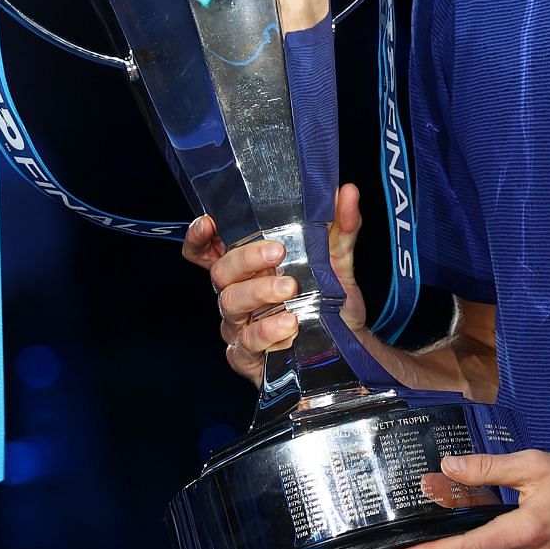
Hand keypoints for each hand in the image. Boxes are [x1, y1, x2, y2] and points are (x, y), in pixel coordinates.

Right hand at [180, 185, 369, 385]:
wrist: (349, 342)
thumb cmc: (330, 299)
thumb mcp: (338, 258)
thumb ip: (340, 226)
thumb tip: (347, 192)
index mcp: (250, 268)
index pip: (209, 251)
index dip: (200, 238)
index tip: (209, 222)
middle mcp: (239, 293)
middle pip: (221, 273)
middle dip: (246, 258)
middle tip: (278, 252)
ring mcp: (240, 325)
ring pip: (230, 305)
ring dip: (258, 293)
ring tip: (290, 289)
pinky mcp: (249, 356)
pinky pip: (246, 344)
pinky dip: (266, 333)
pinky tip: (289, 326)